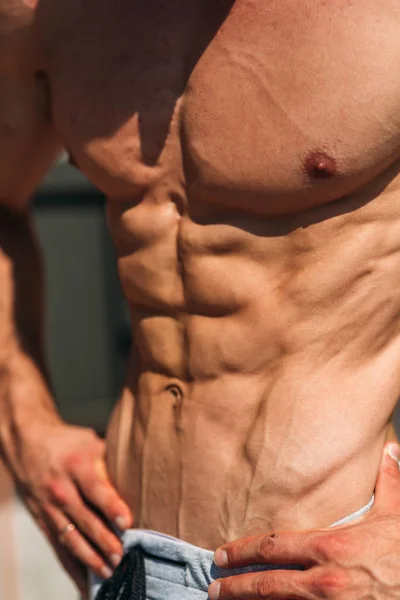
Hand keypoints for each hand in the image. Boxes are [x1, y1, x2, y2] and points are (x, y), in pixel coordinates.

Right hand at [10, 421, 132, 597]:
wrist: (29, 443)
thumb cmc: (70, 443)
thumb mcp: (92, 442)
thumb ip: (113, 459)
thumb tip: (146, 470)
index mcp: (77, 465)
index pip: (96, 488)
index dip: (112, 506)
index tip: (127, 522)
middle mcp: (62, 488)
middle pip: (85, 518)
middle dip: (103, 540)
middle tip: (121, 556)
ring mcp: (50, 507)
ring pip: (71, 537)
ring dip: (90, 557)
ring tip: (109, 571)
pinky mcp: (43, 520)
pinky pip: (58, 546)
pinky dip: (72, 564)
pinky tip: (85, 578)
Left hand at [209, 442, 399, 599]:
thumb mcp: (395, 516)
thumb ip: (387, 482)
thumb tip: (390, 450)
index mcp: (330, 547)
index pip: (273, 546)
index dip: (243, 550)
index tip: (223, 553)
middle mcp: (322, 581)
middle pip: (266, 583)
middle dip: (236, 585)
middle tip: (214, 585)